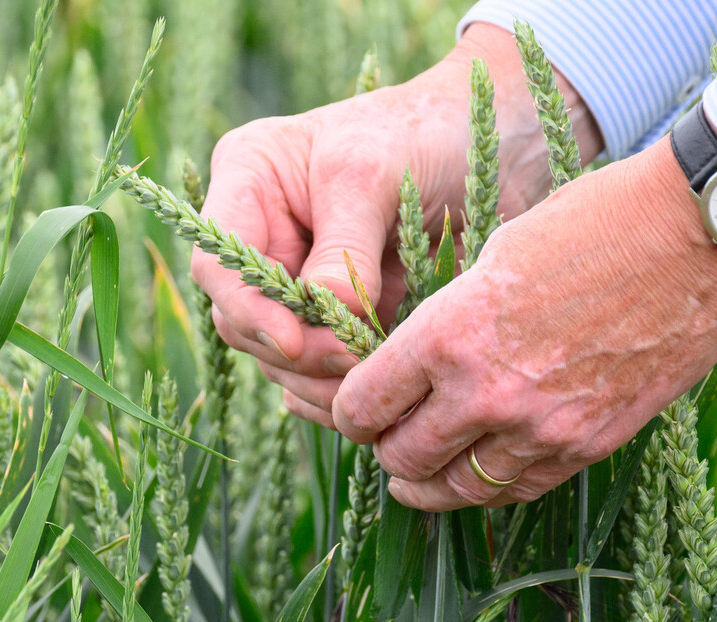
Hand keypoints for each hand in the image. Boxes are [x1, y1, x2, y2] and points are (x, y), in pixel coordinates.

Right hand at [192, 24, 600, 426]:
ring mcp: (301, 280)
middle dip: (295, 350)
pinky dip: (343, 389)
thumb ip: (343, 248)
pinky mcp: (340, 316)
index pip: (220, 262)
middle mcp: (265, 236)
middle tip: (353, 361)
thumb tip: (322, 314)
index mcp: (249, 182)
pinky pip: (321, 370)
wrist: (496, 143)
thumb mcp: (373, 172)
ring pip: (281, 355)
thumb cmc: (422, 131)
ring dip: (321, 379)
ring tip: (374, 382)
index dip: (248, 308)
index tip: (294, 341)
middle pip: (244, 320)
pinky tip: (372, 394)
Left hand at [331, 136, 716, 510]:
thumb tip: (415, 360)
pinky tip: (475, 476)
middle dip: (382, 450)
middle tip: (381, 440)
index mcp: (448, 334)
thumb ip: (448, 319)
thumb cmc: (588, 224)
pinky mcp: (589, 443)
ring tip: (415, 478)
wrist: (693, 237)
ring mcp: (542, 426)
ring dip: (426, 484)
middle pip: (402, 455)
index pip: (365, 404)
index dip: (348, 412)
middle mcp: (486, 392)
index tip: (351, 408)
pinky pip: (518, 489)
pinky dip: (486, 487)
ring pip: (456, 488)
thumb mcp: (491, 256)